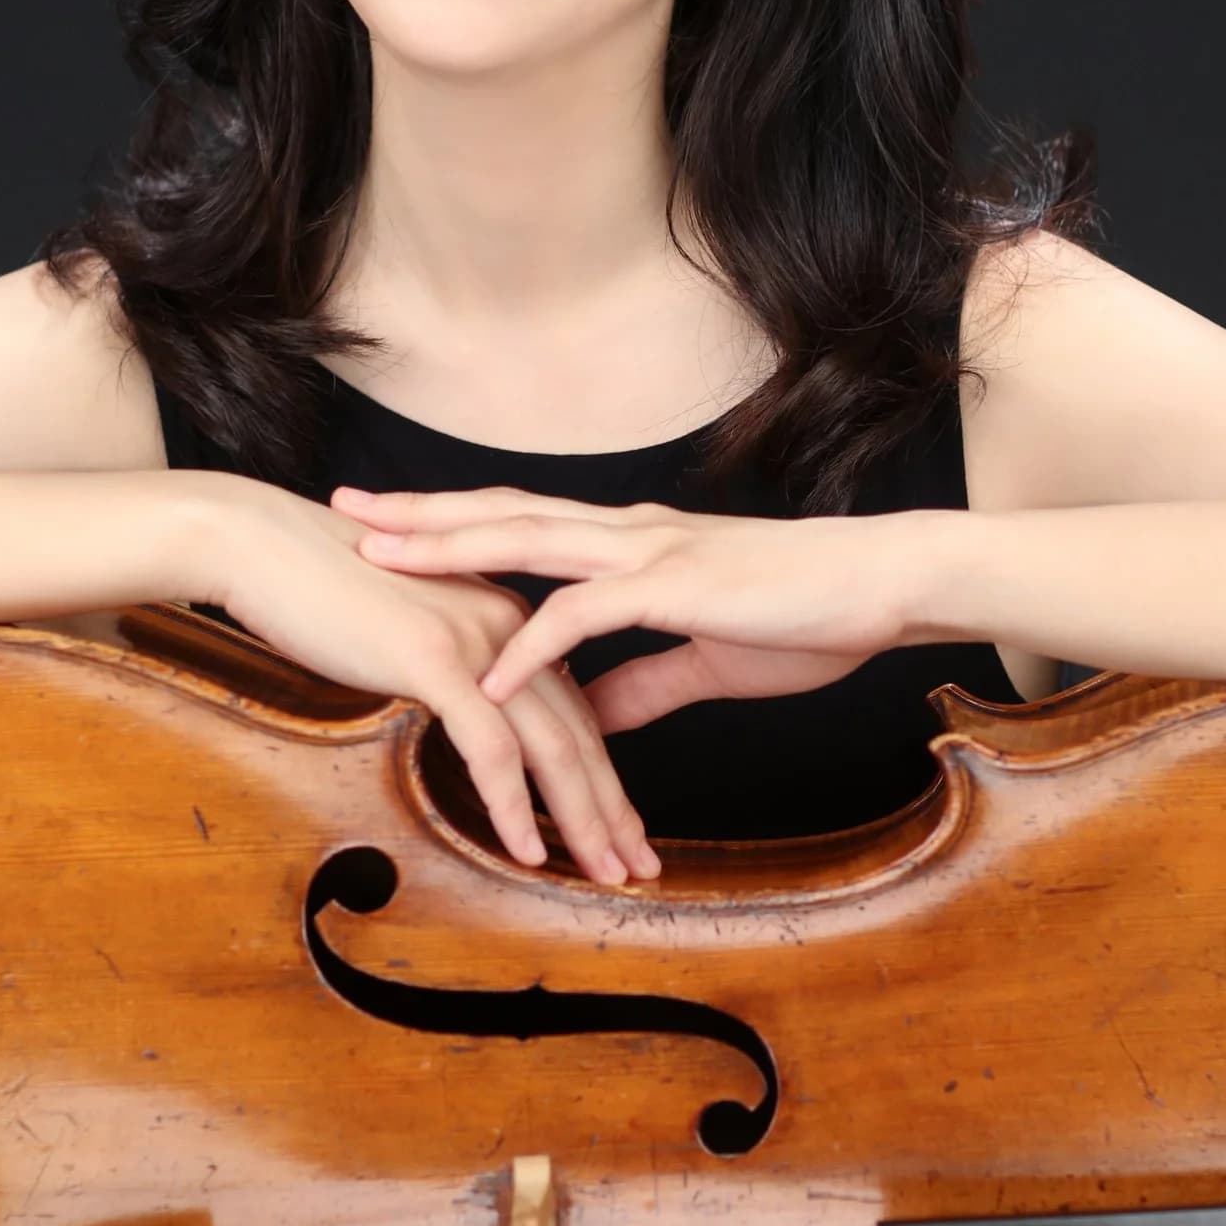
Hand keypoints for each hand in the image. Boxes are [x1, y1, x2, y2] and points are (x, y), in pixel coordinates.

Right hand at [176, 474, 657, 885]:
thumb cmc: (315, 587)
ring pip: (554, 746)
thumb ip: (441, 668)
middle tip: (640, 867)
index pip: (570, 707)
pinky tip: (527, 853)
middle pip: (580, 732)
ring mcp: (476, 642)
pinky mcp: (436, 659)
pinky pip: (491, 747)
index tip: (617, 826)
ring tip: (609, 875)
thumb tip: (453, 711)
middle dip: (614, 807)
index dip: (599, 771)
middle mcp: (506, 627)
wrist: (261, 543)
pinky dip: (514, 805)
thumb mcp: (400, 631)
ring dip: (585, 819)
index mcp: (505, 617)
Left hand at [330, 485, 930, 730]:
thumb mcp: (707, 658)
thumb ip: (643, 684)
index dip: (451, 523)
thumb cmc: (807, 616)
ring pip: (527, 541)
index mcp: (630, 546)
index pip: (520, 523)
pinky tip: (488, 676)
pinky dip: (533, 644)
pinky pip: (588, 616)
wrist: (882, 585)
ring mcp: (650, 555)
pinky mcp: (679, 589)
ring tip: (381, 559)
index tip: (385, 523)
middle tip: (343, 509)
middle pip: (501, 515)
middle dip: (419, 515)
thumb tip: (589, 716)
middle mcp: (627, 535)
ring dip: (449, 551)